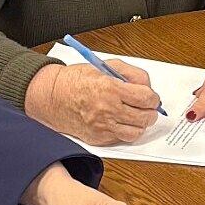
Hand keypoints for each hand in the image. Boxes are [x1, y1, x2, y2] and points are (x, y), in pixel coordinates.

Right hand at [27, 61, 160, 145]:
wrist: (51, 96)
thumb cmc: (76, 80)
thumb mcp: (105, 66)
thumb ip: (131, 74)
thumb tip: (148, 86)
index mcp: (110, 89)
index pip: (146, 98)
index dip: (153, 98)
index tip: (151, 97)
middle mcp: (107, 110)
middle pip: (145, 118)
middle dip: (150, 111)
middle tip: (147, 107)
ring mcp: (102, 127)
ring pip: (136, 132)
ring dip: (140, 124)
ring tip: (135, 116)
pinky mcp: (98, 138)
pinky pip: (121, 139)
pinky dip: (125, 131)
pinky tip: (120, 121)